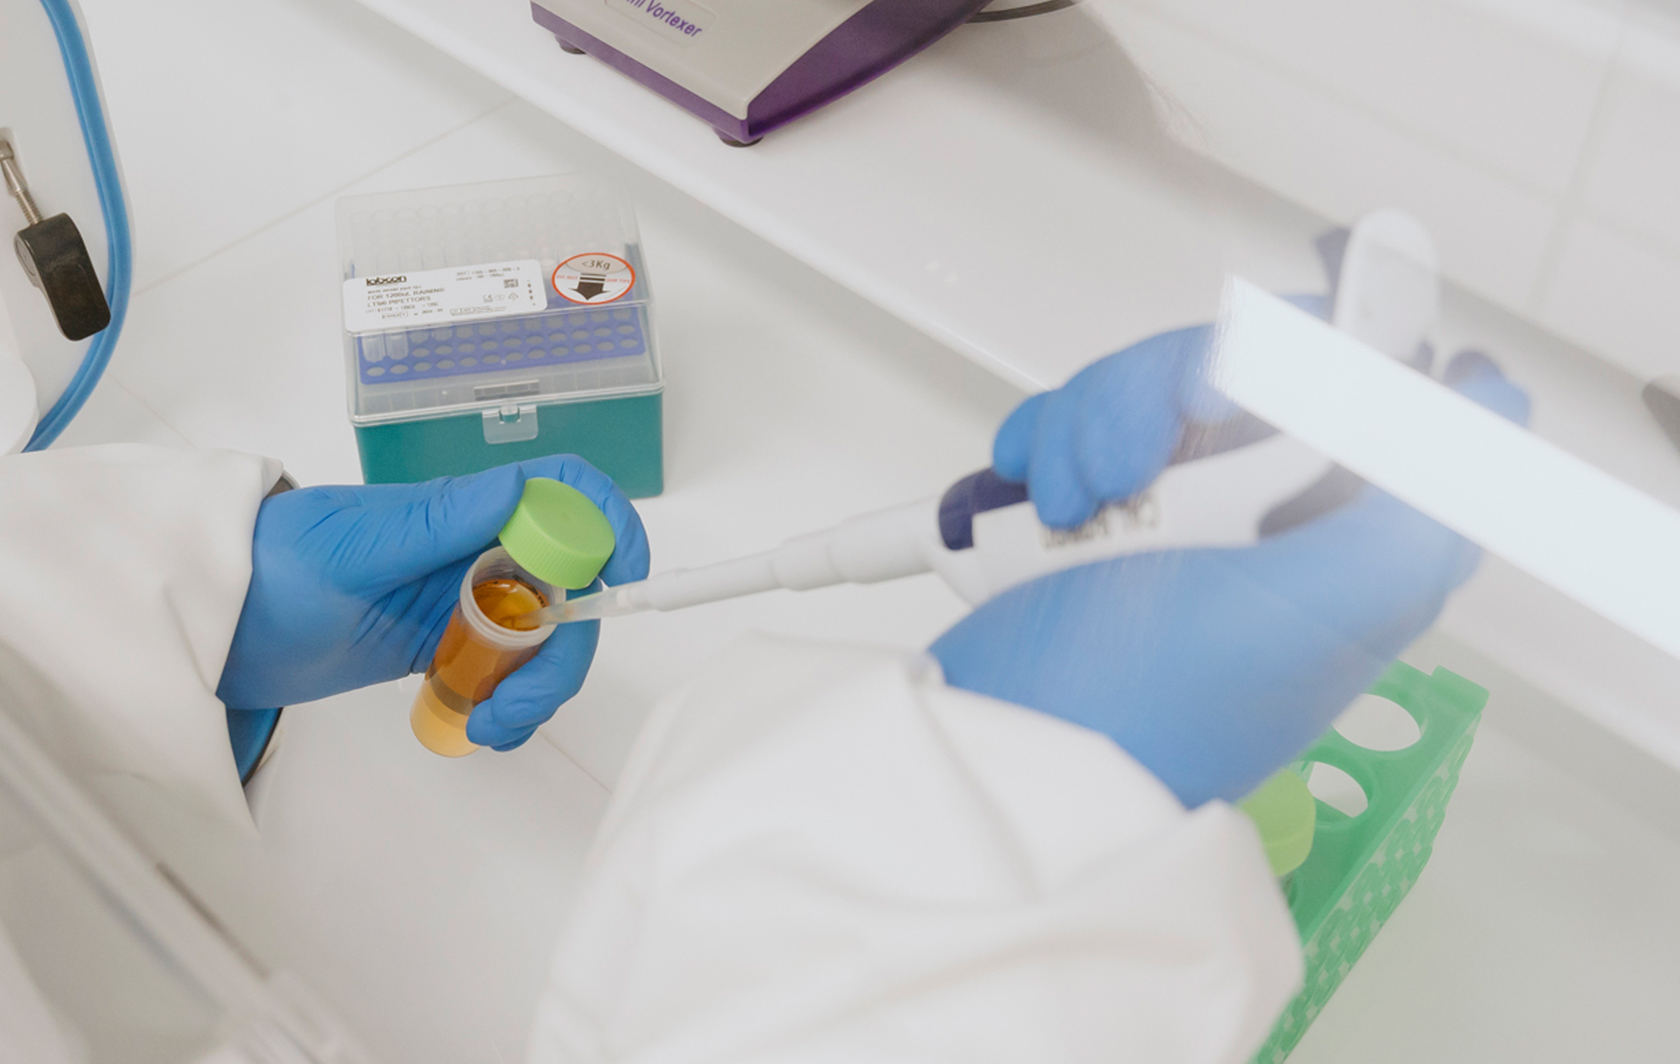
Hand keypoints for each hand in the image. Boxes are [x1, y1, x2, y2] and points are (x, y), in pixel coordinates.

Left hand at [218, 456, 649, 750]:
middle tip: (514, 705)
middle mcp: (479, 553)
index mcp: (466, 513)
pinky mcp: (451, 649)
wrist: (220, 624)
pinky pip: (510, 677)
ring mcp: (468, 603)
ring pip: (549, 643)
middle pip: (572, 592)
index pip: (566, 497)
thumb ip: (439, 521)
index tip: (621, 581)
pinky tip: (478, 729)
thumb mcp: (358, 548)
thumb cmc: (277, 566)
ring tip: (486, 727)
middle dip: (563, 653)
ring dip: (538, 690)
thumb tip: (519, 487)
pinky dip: (512, 709)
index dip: (610, 526)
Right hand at [933, 338, 1529, 805]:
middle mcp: (1274, 514)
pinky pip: (1084, 417)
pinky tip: (1038, 493)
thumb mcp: (1311, 617)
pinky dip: (1050, 440)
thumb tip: (1488, 398)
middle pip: (1244, 358)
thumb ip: (1417, 514)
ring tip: (1070, 508)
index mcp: (1349, 536)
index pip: (1366, 378)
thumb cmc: (1146, 706)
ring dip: (1092, 427)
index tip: (1227, 391)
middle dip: (1162, 396)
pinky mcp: (1104, 506)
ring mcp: (1185, 508)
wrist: (1011, 748)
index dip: (1301, 355)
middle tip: (1132, 472)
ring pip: (1154, 381)